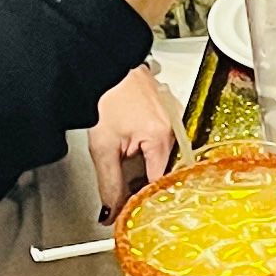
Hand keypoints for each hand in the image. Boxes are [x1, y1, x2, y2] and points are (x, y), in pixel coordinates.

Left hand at [85, 63, 180, 216]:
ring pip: (161, 157)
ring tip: (124, 159)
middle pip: (162, 171)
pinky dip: (147, 150)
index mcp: (161, 137)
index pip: (159, 183)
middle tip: (122, 189)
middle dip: (142, 183)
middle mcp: (173, 128)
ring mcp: (172, 120)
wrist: (105, 64)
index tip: (131, 210)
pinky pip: (161, 141)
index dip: (144, 199)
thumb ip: (109, 183)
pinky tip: (132, 146)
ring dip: (143, 166)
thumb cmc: (104, 94)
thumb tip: (112, 210)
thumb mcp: (102, 146)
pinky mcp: (167, 114)